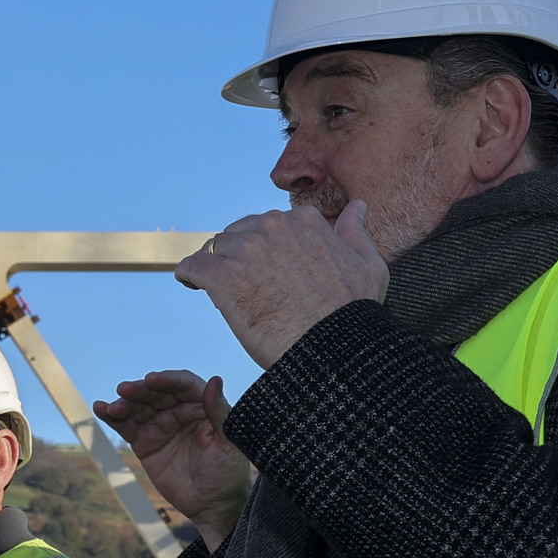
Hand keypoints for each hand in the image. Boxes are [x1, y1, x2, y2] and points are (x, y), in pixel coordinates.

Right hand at [96, 370, 249, 551]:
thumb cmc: (226, 473)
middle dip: (140, 390)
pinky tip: (101, 408)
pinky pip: (126, 425)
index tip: (151, 379)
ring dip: (123, 403)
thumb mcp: (228, 443)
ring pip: (138, 407)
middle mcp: (179, 410)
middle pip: (156, 393)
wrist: (210, 506)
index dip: (167, 380)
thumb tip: (215, 379)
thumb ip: (219, 412)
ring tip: (112, 408)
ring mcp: (160, 425)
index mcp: (202, 406)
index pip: (183, 385)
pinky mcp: (144, 441)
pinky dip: (112, 417)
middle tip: (125, 391)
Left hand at [173, 199, 387, 367]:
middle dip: (236, 255)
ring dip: (215, 266)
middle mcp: (274, 226)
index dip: (262, 247)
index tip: (262, 269)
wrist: (333, 351)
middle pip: (238, 234)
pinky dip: (188, 273)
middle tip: (241, 284)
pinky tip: (189, 283)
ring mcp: (247, 250)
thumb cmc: (353, 314)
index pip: (268, 225)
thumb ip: (357, 232)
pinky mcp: (223, 276)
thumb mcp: (368, 265)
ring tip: (218, 290)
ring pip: (215, 249)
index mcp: (304, 220)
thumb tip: (358, 206)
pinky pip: (193, 265)